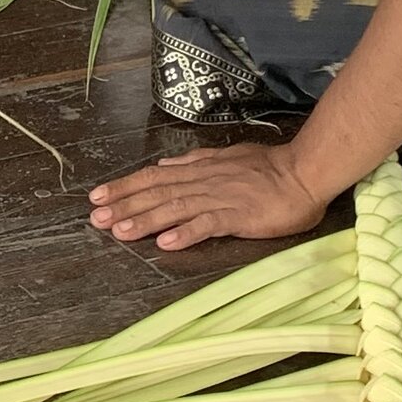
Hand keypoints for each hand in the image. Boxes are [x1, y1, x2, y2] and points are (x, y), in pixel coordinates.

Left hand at [90, 141, 330, 251]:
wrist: (306, 173)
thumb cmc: (270, 168)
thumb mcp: (226, 158)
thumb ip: (195, 161)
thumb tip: (167, 163)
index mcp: (200, 169)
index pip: (154, 176)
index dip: (125, 186)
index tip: (98, 195)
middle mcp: (204, 181)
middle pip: (157, 193)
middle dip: (124, 205)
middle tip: (96, 218)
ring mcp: (221, 198)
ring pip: (175, 208)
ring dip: (146, 220)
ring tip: (120, 232)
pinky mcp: (239, 215)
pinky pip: (209, 224)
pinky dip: (186, 233)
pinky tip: (166, 244)